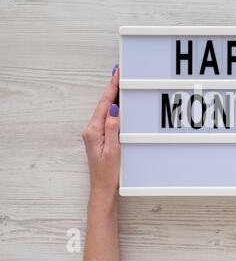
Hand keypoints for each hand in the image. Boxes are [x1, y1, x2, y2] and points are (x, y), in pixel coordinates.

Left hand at [82, 64, 119, 260]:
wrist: (102, 188)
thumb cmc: (108, 173)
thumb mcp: (114, 150)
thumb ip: (113, 128)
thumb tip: (114, 108)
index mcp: (93, 131)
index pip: (105, 104)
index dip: (112, 87)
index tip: (117, 73)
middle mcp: (91, 130)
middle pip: (103, 103)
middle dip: (112, 87)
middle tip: (120, 72)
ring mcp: (94, 133)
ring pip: (105, 109)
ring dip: (112, 96)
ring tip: (119, 83)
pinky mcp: (98, 137)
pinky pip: (106, 117)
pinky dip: (112, 107)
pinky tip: (118, 103)